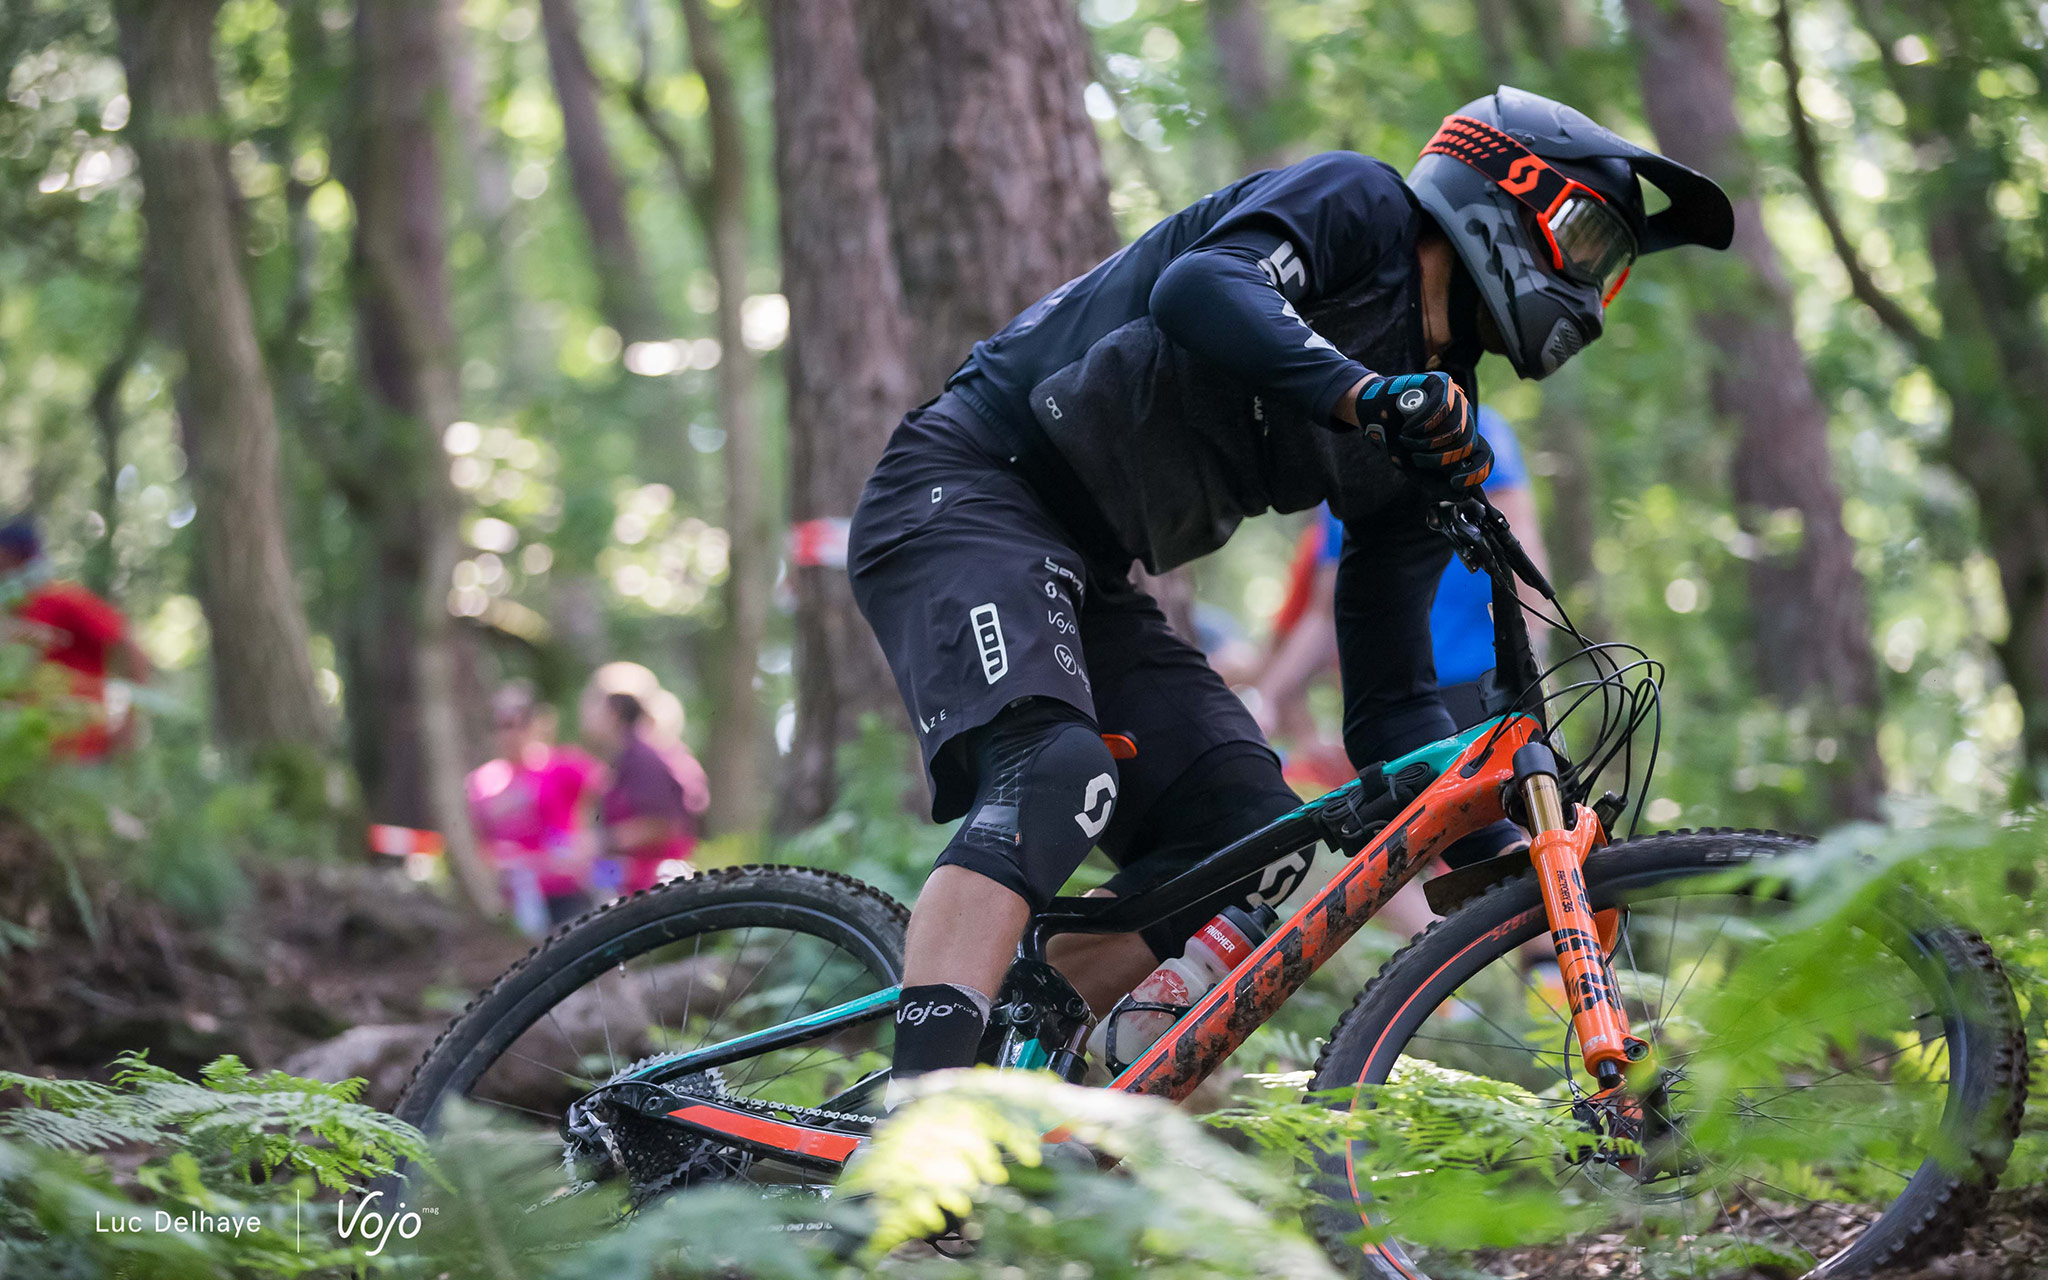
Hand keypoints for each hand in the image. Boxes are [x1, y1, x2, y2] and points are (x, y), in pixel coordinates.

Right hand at [1355, 372, 1491, 491]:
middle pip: (1466, 444)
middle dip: (1438, 459)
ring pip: (1454, 428)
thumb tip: (1462, 495)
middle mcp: (1464, 418)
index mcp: (1463, 438)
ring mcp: (1456, 399)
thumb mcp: (1416, 467)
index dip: (1476, 472)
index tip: (1456, 483)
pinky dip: (1422, 423)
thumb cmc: (1397, 439)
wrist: (1374, 413)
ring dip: (1426, 442)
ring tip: (1406, 440)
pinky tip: (1408, 427)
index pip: (1483, 455)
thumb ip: (1438, 483)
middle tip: (1416, 459)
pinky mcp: (1442, 383)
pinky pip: (1441, 407)